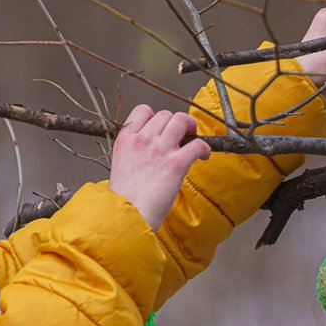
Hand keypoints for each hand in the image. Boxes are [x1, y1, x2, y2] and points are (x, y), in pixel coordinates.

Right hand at [109, 104, 210, 229]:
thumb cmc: (125, 197)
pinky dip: (204, 148)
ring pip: (181, 121)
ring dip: (191, 126)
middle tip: (183, 134)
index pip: (143, 110)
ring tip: (194, 137)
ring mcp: (160, 149)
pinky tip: (204, 156)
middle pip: (165, 115)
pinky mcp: (176, 163)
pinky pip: (198, 144)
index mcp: (126, 138)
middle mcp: (143, 139)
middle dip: (176, 122)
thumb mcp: (121, 165)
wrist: (127, 215)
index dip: (156, 116)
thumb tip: (151, 150)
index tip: (162, 128)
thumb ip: (134, 151)